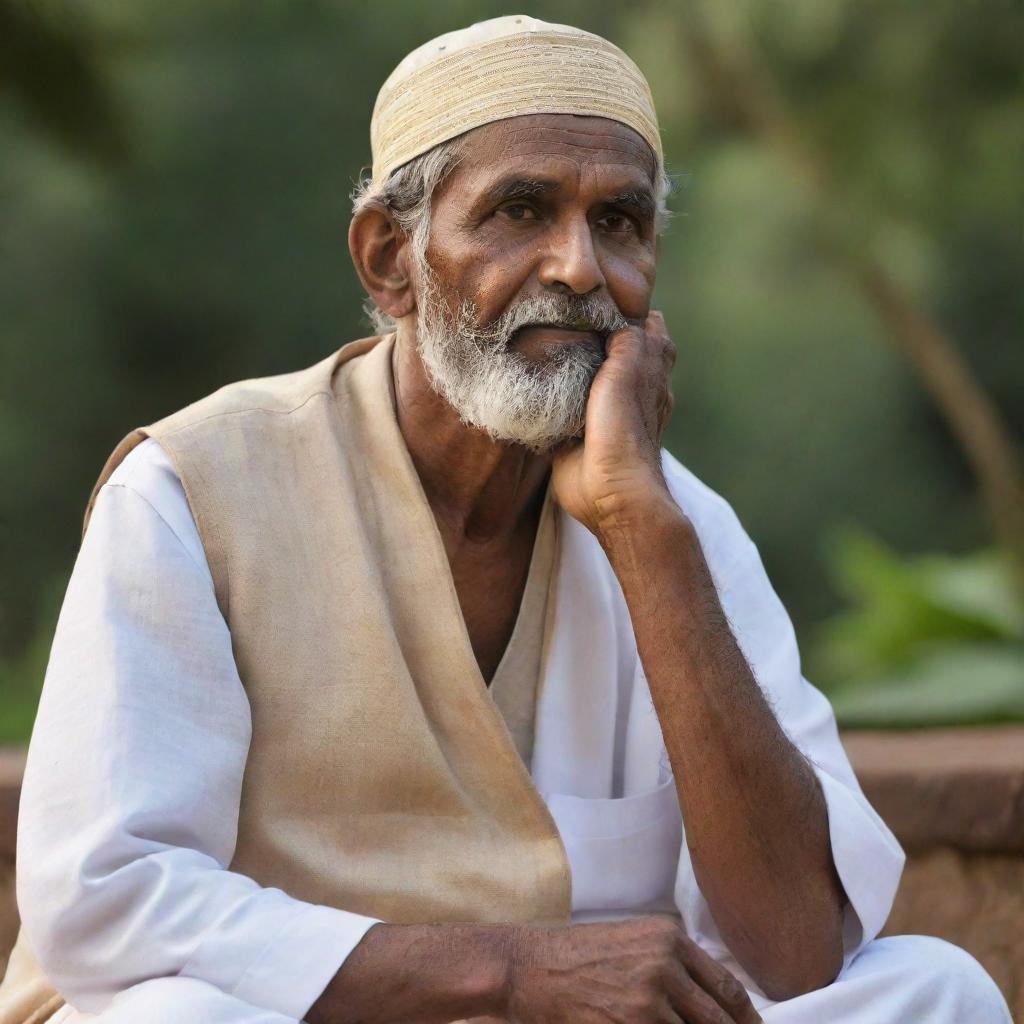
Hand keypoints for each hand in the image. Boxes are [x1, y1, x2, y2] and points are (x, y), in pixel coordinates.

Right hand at [506, 916, 762, 1023]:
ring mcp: (646, 999)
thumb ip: (672, 965)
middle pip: (719, 1020)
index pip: (727, 988)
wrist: (528, 966)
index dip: (747, 1020)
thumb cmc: (576, 957)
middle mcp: (664, 965)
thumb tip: (713, 1002)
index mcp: (669, 939)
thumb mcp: (631, 942)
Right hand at [550, 310, 677, 540]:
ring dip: (569, 365)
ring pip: (587, 379)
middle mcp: (629, 392)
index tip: (599, 297)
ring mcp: (601, 415)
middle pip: (615, 352)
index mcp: (650, 375)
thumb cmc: (624, 431)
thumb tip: (615, 315)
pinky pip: (560, 410)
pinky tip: (533, 382)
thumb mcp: (628, 371)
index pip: (647, 331)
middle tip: (564, 316)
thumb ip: (626, 339)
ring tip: (542, 340)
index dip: (628, 313)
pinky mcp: (574, 437)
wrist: (610, 491)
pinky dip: (550, 397)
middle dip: (595, 335)